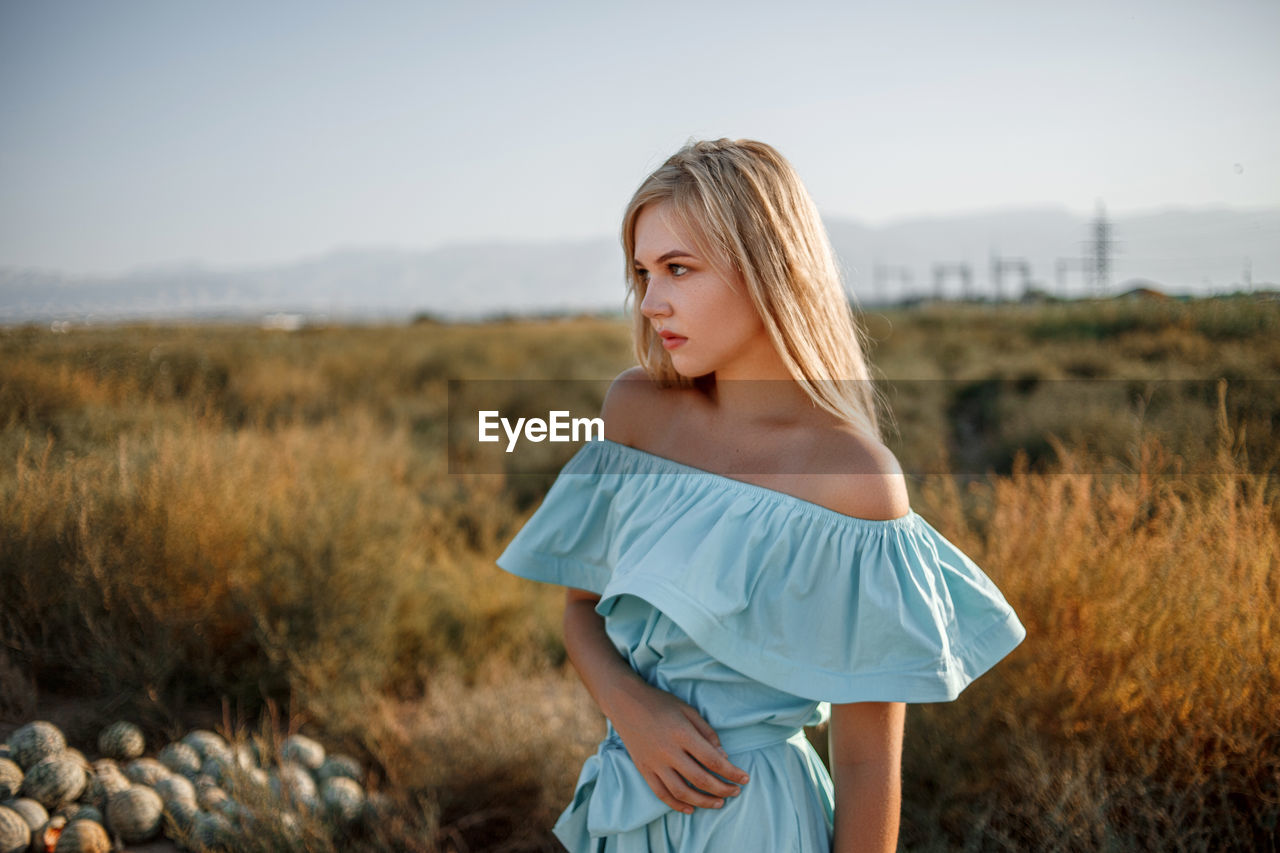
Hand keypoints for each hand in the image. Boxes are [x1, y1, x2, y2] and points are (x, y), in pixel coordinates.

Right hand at [608, 680, 750, 814]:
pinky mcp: (644, 769)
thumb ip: (707, 733)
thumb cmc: (660, 703)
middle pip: (700, 779)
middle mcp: (668, 751)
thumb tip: (723, 757)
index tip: (744, 779)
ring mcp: (654, 763)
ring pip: (682, 792)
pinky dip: (677, 805)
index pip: (712, 760)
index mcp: (682, 733)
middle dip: (722, 789)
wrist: (625, 702)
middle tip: (735, 792)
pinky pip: (661, 793)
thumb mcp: (688, 710)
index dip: (731, 772)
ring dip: (703, 802)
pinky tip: (691, 808)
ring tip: (718, 803)